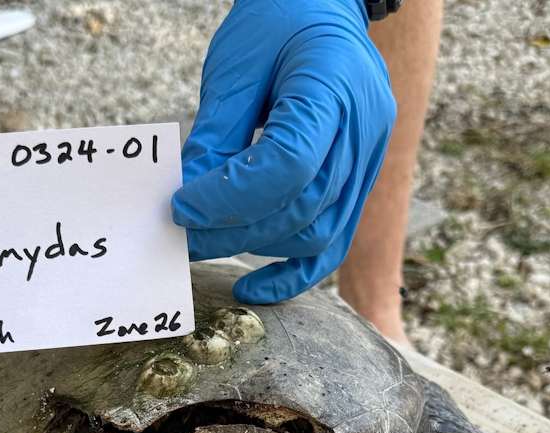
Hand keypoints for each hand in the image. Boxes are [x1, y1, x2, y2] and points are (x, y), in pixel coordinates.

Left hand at [173, 0, 395, 304]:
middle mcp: (363, 130)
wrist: (328, 11)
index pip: (288, 165)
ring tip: (206, 242)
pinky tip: (250, 288)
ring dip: (256, 247)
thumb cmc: (280, 22)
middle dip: (233, 229)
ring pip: (316, 233)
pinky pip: (331, 247)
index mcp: (335, 86)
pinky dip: (292, 276)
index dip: (231, 196)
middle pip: (300, 206)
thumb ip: (216, 131)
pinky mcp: (358, 187)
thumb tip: (188, 198)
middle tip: (182, 234)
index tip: (182, 205)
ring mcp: (368, 163)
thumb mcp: (237, 62)